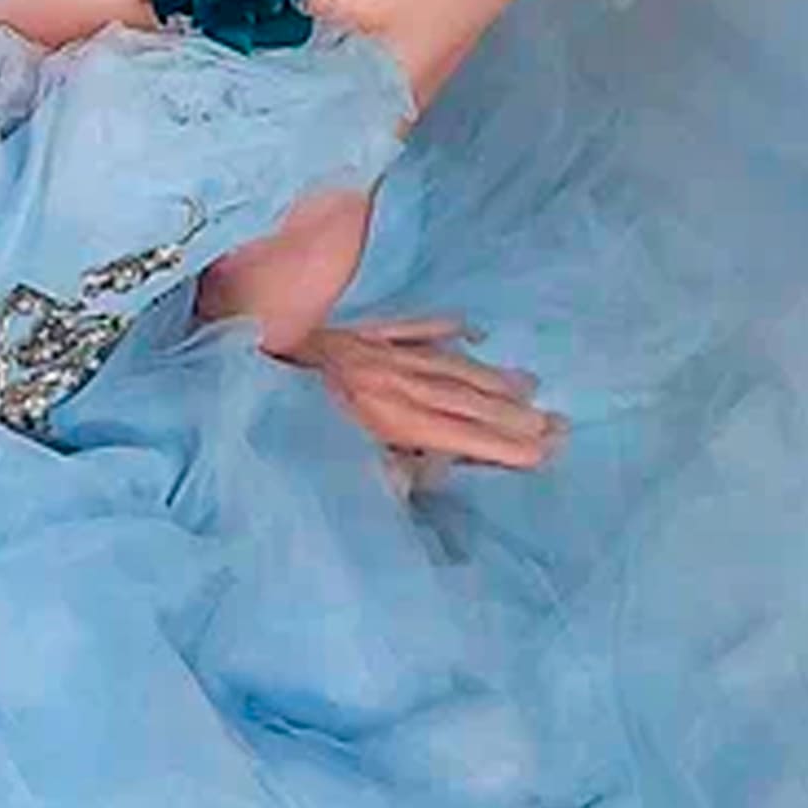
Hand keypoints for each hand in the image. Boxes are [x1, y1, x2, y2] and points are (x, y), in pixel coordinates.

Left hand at [303, 313, 561, 485]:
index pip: (457, 434)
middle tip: (559, 424)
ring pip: (449, 364)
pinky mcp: (361, 332)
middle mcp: (392, 381)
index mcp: (384, 416)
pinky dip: (445, 328)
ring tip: (531, 386)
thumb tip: (417, 479)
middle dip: (513, 415)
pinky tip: (473, 330)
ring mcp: (380, 351)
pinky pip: (412, 328)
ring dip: (491, 376)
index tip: (542, 453)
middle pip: (464, 400)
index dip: (502, 445)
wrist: (247, 342)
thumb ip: (376, 467)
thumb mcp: (323, 451)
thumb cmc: (279, 409)